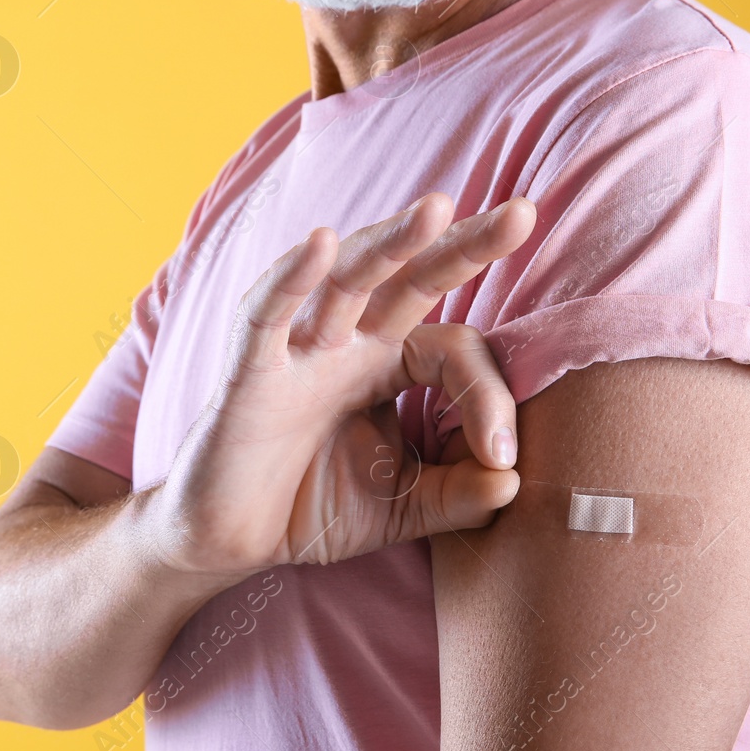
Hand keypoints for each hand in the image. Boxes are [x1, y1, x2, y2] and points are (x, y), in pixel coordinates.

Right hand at [150, 194, 536, 578]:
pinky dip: (291, 278)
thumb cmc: (310, 508)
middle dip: (464, 245)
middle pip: (412, 278)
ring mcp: (298, 351)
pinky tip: (322, 243)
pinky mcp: (250, 374)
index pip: (454, 349)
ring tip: (437, 209)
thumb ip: (459, 497)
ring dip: (391, 242)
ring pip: (348, 280)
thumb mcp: (403, 511)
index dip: (489, 395)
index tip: (501, 456)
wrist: (227, 542)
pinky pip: (268, 316)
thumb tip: (514, 482)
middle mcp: (348, 343)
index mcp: (388, 364)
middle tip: (522, 214)